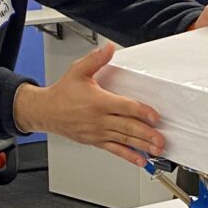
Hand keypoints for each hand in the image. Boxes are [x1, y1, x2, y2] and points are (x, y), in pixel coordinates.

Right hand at [13, 42, 162, 166]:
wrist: (46, 112)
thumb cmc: (62, 93)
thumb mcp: (78, 71)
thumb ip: (96, 59)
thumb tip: (109, 48)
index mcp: (98, 102)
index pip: (125, 107)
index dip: (142, 112)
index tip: (155, 117)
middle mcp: (100, 119)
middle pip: (128, 127)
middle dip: (147, 134)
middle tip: (161, 140)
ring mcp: (99, 132)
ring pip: (124, 140)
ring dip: (142, 146)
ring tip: (156, 150)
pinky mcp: (96, 141)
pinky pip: (114, 150)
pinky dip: (128, 156)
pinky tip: (140, 160)